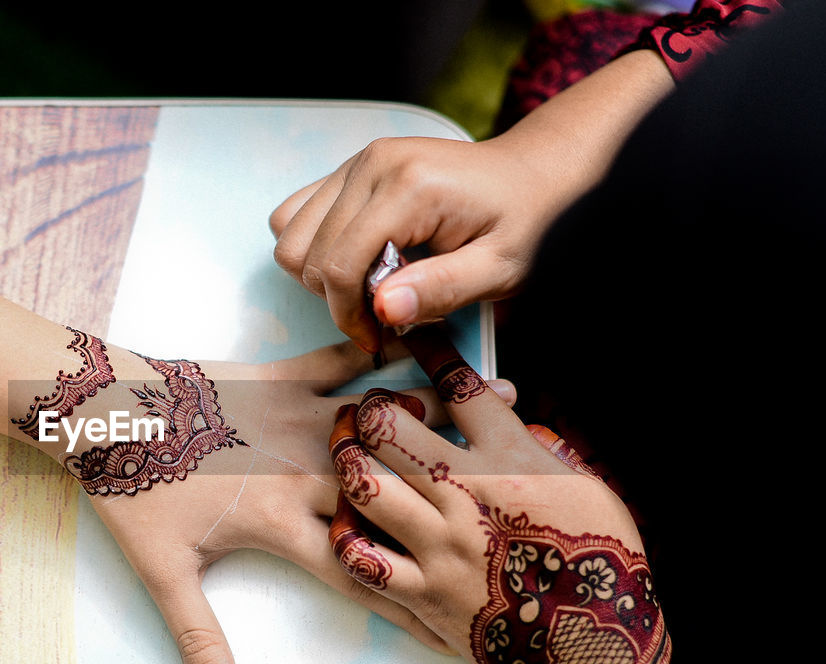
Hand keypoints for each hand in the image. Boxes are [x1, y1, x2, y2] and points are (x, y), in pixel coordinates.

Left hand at [19, 329, 517, 663]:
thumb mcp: (164, 573)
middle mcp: (302, 470)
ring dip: (437, 427)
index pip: (359, 572)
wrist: (101, 412)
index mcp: (280, 522)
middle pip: (389, 496)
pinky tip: (425, 335)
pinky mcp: (280, 375)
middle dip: (450, 509)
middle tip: (514, 512)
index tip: (459, 621)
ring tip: (500, 419)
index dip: (410, 601)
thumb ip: (199, 640)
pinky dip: (382, 350)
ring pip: (381, 425)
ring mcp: (296, 418)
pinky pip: (342, 361)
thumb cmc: (133, 491)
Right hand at [269, 50, 674, 353]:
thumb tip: (383, 310)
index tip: (379, 339)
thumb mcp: (501, 269)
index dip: (349, 317)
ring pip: (289, 233)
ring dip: (321, 273)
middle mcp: (372, 164)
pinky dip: (316, 247)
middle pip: (305, 254)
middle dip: (336, 298)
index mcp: (409, 186)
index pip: (339, 267)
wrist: (537, 174)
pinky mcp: (351, 167)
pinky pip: (296, 214)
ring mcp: (358, 161)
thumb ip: (441, 289)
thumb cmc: (527, 222)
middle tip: (384, 313)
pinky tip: (361, 260)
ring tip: (371, 285)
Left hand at [327, 325, 667, 663]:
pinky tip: (343, 521)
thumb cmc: (599, 563)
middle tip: (363, 409)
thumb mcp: (586, 488)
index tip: (413, 338)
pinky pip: (362, 558)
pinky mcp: (422, 593)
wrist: (594, 648)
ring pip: (365, 485)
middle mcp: (467, 495)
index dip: (432, 354)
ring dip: (345, 460)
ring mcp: (439, 545)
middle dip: (367, 409)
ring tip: (342, 451)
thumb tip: (515, 420)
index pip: (461, 388)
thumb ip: (542, 449)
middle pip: (390, 429)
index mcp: (512, 461)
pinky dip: (346, 536)